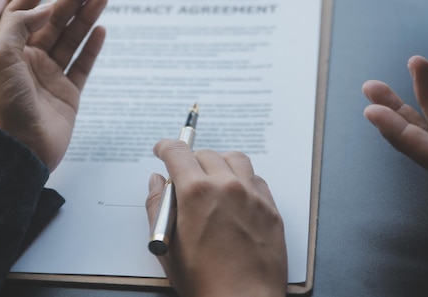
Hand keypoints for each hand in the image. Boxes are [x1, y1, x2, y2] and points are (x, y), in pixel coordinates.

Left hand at [0, 0, 106, 171]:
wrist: (20, 147)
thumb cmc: (6, 105)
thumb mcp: (1, 57)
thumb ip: (20, 26)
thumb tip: (45, 8)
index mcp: (12, 49)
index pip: (25, 11)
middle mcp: (31, 59)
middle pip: (56, 20)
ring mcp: (52, 76)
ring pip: (72, 39)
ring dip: (87, 17)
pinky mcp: (69, 93)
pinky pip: (83, 65)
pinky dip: (92, 47)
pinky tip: (101, 30)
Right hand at [146, 140, 287, 296]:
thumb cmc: (204, 280)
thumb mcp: (167, 245)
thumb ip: (157, 206)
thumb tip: (157, 182)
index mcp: (196, 192)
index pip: (178, 152)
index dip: (166, 147)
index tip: (162, 149)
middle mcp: (227, 186)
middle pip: (206, 154)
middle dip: (190, 160)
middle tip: (184, 176)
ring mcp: (252, 195)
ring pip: (235, 159)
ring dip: (220, 164)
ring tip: (212, 180)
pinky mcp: (270, 208)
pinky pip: (256, 179)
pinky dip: (243, 180)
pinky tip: (235, 196)